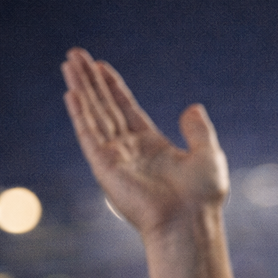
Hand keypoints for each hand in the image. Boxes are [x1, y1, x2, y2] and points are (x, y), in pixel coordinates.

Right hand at [61, 48, 228, 234]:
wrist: (189, 222)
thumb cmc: (202, 196)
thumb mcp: (208, 155)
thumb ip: (199, 130)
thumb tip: (193, 107)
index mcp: (152, 146)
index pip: (126, 109)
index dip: (113, 87)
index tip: (100, 65)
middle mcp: (130, 149)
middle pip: (106, 107)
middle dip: (91, 81)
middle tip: (75, 55)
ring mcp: (115, 157)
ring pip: (94, 114)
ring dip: (81, 88)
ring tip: (69, 63)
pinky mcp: (105, 167)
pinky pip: (89, 134)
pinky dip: (80, 113)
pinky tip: (72, 92)